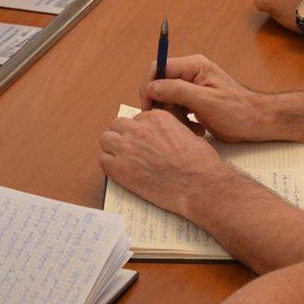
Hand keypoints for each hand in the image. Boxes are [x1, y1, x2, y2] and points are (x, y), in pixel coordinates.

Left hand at [97, 107, 223, 218]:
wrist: (200, 185)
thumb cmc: (200, 163)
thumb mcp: (188, 134)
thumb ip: (169, 131)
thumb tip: (161, 137)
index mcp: (156, 118)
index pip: (136, 119)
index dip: (139, 132)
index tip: (143, 142)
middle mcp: (139, 129)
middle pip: (118, 125)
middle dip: (123, 136)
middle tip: (130, 150)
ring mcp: (128, 147)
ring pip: (106, 139)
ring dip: (112, 147)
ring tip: (122, 159)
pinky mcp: (120, 168)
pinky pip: (103, 160)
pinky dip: (109, 164)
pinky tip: (119, 171)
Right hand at [141, 54, 284, 142]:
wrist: (257, 123)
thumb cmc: (237, 111)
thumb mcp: (205, 101)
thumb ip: (177, 91)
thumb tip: (151, 87)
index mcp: (194, 66)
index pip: (159, 68)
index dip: (149, 87)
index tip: (149, 108)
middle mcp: (191, 74)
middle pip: (161, 86)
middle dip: (164, 107)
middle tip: (173, 123)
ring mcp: (193, 88)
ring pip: (167, 100)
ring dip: (174, 118)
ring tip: (190, 129)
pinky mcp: (195, 102)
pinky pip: (177, 109)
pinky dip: (182, 122)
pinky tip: (196, 130)